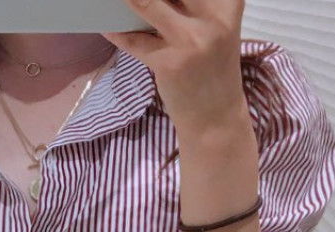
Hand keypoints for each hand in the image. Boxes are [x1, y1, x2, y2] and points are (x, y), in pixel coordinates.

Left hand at [102, 0, 247, 135]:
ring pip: (147, 2)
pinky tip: (107, 24)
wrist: (216, 118)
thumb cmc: (212, 70)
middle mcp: (213, 16)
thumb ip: (191, 4)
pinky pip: (134, 40)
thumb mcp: (214, 28)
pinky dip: (117, 32)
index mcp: (227, 2)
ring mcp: (191, 40)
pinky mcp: (170, 63)